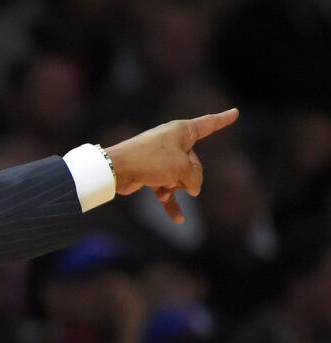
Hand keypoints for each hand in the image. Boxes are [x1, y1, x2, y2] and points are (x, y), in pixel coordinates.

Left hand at [105, 108, 239, 223]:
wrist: (117, 170)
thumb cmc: (151, 160)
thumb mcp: (182, 167)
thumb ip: (194, 177)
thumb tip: (193, 189)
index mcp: (182, 131)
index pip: (208, 124)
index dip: (222, 120)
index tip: (235, 113)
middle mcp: (173, 143)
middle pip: (194, 163)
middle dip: (188, 175)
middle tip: (173, 176)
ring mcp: (162, 159)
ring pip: (181, 178)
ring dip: (174, 187)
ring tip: (162, 187)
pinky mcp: (151, 175)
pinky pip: (166, 190)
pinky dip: (170, 202)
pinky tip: (178, 219)